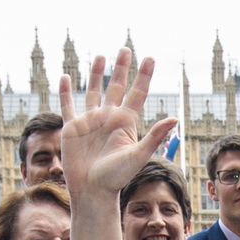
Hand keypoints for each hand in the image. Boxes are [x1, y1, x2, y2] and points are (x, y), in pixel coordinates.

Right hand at [53, 46, 172, 195]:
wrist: (92, 191)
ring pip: (94, 91)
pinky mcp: (72, 128)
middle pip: (116, 86)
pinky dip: (66, 92)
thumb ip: (154, 136)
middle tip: (125, 49)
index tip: (150, 58)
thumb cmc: (117, 177)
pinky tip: (65, 78)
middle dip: (120, 68)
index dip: (143, 76)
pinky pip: (68, 106)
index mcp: (125, 122)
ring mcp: (90, 121)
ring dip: (97, 74)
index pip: (137, 93)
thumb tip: (174, 119)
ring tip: (101, 56)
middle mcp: (108, 118)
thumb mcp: (137, 155)